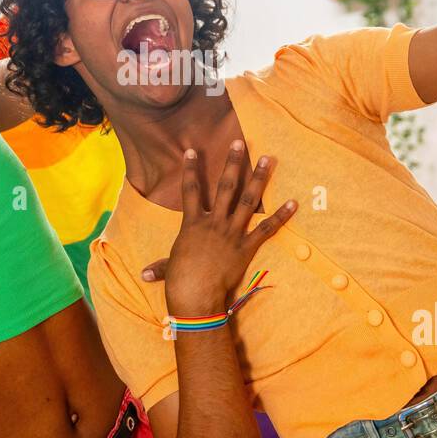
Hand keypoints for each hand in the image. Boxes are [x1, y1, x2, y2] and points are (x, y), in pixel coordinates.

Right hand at [158, 141, 295, 314]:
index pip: (190, 190)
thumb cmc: (180, 281)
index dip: (189, 169)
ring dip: (259, 178)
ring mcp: (232, 233)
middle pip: (225, 186)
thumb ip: (160, 267)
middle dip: (233, 163)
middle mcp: (214, 223)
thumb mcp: (168, 268)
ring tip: (268, 159)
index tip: (191, 150)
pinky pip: (267, 229)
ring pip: (248, 200)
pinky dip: (281, 216)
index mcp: (193, 224)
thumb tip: (143, 274)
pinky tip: (293, 203)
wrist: (196, 294)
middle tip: (240, 143)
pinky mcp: (246, 247)